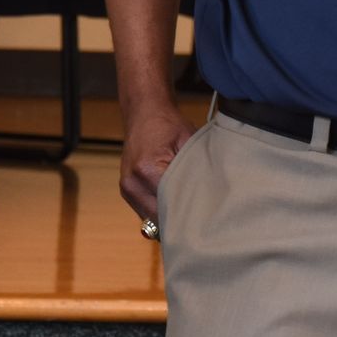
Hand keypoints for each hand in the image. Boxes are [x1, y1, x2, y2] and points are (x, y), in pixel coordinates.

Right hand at [119, 102, 196, 222]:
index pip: (171, 208)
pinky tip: (174, 203)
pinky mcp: (126, 190)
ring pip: (151, 219)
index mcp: (147, 170)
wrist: (144, 112)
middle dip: (180, 221)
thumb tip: (210, 200)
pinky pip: (145, 212)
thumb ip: (196, 171)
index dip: (190, 216)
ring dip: (168, 218)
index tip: (206, 221)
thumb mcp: (189, 143)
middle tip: (201, 224)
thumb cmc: (169, 125)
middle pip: (160, 219)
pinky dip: (160, 211)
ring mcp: (126, 188)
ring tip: (187, 211)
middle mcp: (132, 182)